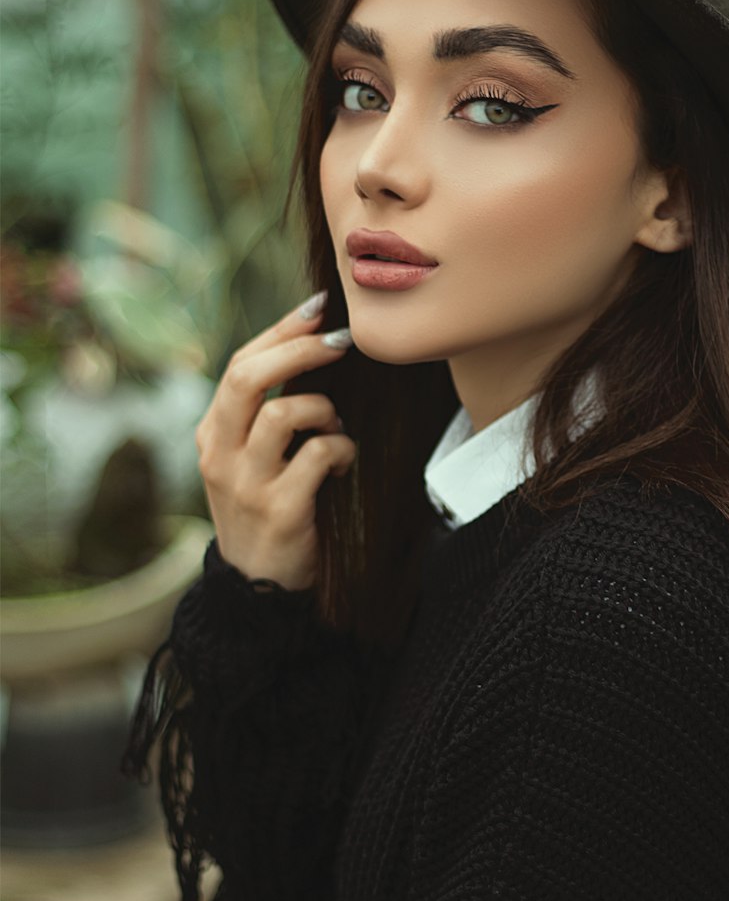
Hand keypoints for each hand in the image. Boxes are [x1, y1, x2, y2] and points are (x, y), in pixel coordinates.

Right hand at [194, 295, 355, 589]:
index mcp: (212, 433)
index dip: (282, 331)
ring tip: (336, 427)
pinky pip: (318, 456)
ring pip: (282, 413)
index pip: (241, 364)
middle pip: (249, 377)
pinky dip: (341, 450)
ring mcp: (245, 483)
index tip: (320, 309)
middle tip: (342, 342)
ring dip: (324, 410)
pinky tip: (344, 463)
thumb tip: (315, 348)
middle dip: (300, 349)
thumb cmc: (268, 512)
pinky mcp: (279, 509)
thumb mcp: (251, 461)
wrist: (258, 592)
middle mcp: (220, 454)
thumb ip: (267, 414)